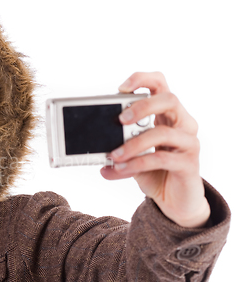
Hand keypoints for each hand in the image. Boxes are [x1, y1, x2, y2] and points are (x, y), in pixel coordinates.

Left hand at [100, 72, 209, 227]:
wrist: (175, 201)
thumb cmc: (154, 172)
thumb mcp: (131, 157)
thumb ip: (117, 150)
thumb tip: (91, 154)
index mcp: (166, 115)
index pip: (160, 84)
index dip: (142, 79)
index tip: (121, 88)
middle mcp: (182, 124)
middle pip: (169, 100)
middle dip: (142, 105)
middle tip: (121, 119)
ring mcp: (188, 143)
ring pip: (163, 132)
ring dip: (133, 143)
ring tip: (114, 155)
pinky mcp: (189, 164)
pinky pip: (162, 158)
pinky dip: (137, 163)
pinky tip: (121, 170)